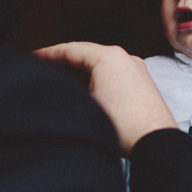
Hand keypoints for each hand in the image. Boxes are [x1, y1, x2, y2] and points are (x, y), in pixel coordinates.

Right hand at [35, 42, 177, 154]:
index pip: (71, 49)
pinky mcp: (142, 82)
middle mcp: (125, 57)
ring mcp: (136, 68)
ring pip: (100, 63)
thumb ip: (66, 92)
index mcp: (109, 57)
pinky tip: (85, 88)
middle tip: (43, 66)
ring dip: (80, 69)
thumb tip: (53, 90)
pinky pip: (113, 72)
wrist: (157, 142)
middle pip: (86, 53)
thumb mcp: (85, 106)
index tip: (34, 57)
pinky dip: (96, 76)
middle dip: (64, 60)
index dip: (49, 53)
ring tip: (60, 77)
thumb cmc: (123, 126)